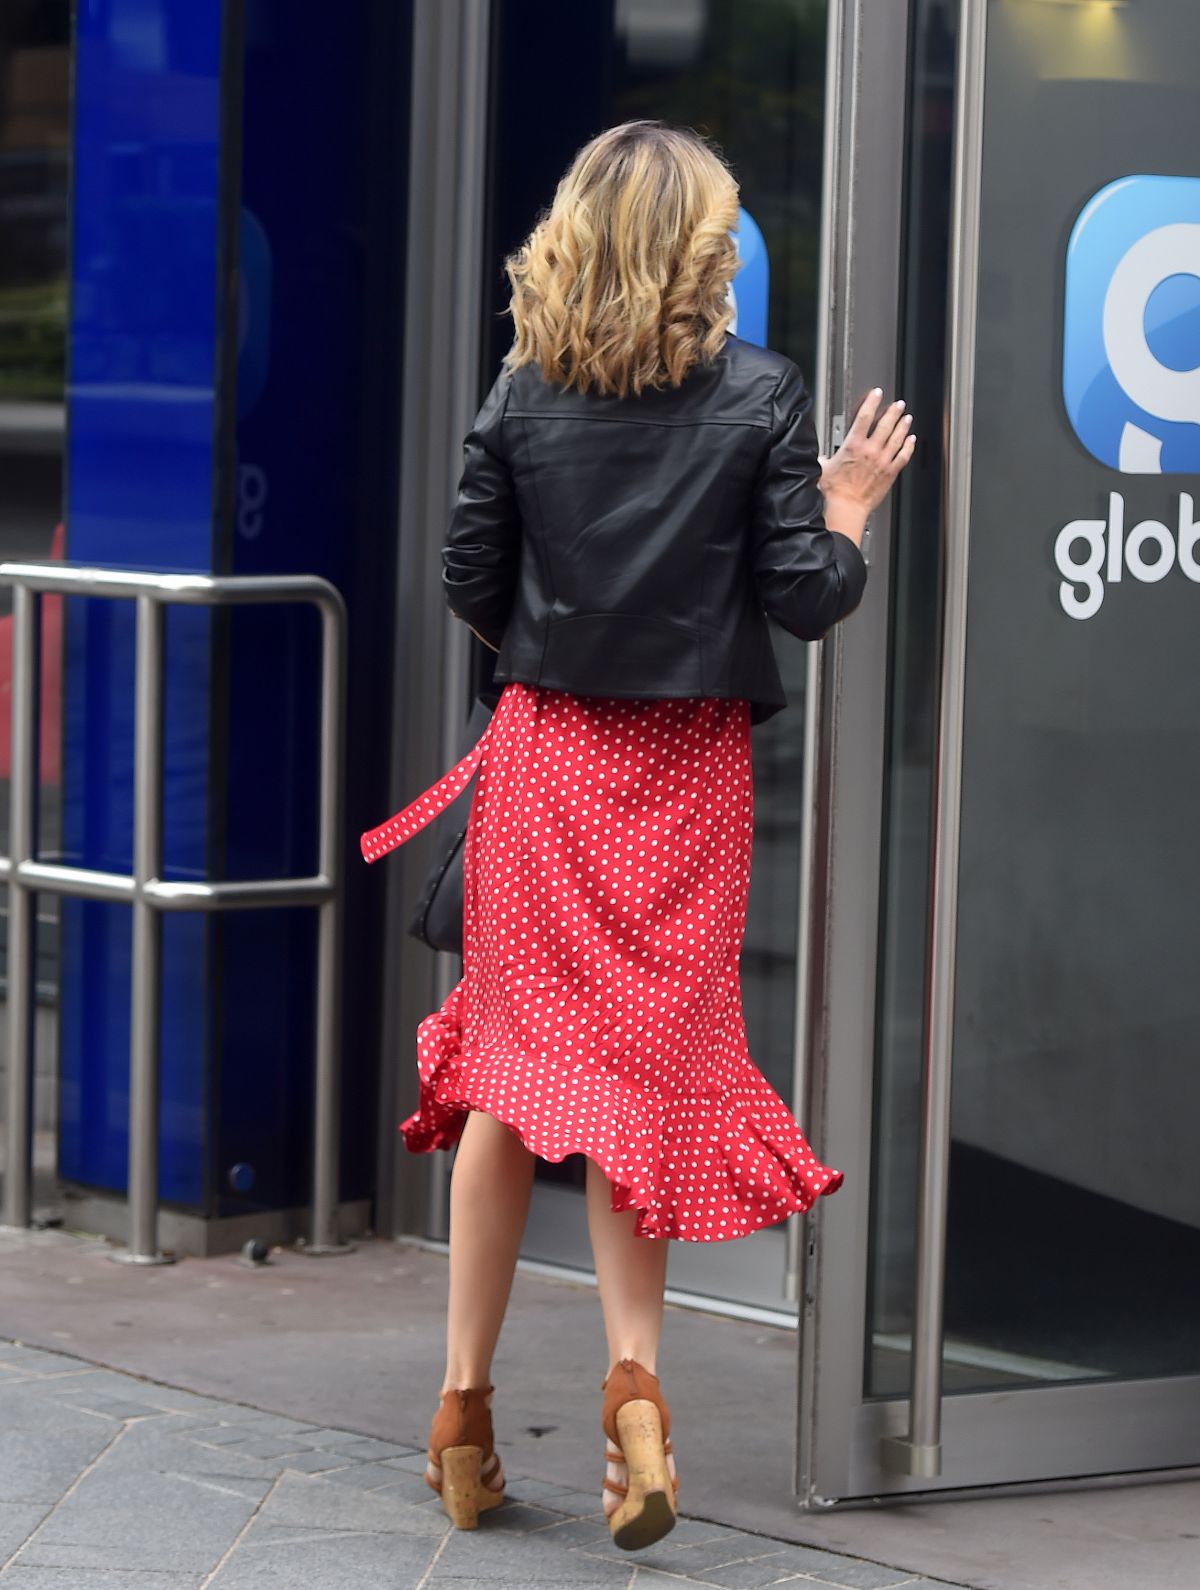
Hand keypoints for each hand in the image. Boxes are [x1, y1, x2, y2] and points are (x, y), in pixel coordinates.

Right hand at [818, 390, 915, 518]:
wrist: (846, 507)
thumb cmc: (834, 491)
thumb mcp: (823, 468)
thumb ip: (825, 458)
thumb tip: (821, 457)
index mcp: (853, 445)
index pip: (864, 416)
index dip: (872, 402)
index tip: (876, 394)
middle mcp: (870, 450)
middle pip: (885, 424)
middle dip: (893, 412)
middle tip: (898, 404)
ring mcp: (882, 461)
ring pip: (897, 438)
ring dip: (903, 426)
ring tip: (907, 418)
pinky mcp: (890, 473)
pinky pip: (903, 456)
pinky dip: (908, 447)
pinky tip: (911, 440)